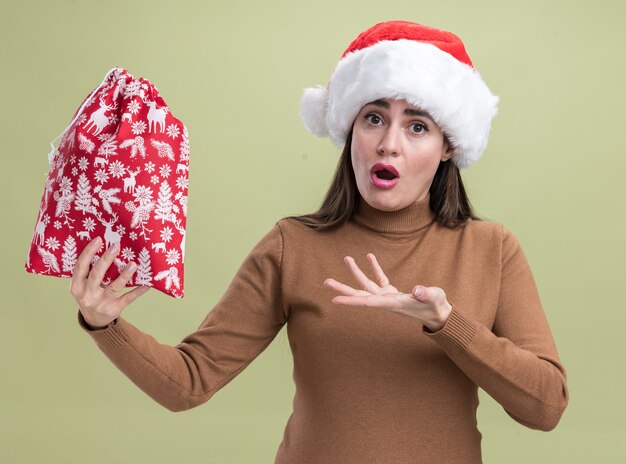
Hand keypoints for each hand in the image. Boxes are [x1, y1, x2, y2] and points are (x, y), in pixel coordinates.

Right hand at [70, 236, 149, 328]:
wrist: (94, 320)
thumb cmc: (90, 294)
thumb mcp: (83, 285)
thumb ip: (89, 271)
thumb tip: (107, 246)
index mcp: (77, 285)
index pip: (81, 266)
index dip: (89, 252)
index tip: (99, 239)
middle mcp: (87, 294)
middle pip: (96, 274)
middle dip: (106, 260)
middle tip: (116, 247)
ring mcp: (100, 303)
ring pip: (113, 287)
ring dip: (124, 275)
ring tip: (133, 264)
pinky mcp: (113, 310)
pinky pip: (127, 299)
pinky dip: (137, 292)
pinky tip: (146, 284)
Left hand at [324, 253, 451, 330]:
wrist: (438, 314)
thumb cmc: (435, 306)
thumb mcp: (433, 298)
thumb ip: (426, 294)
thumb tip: (418, 290)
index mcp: (391, 304)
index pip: (366, 302)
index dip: (350, 301)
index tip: (334, 300)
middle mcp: (384, 301)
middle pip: (359, 294)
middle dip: (342, 289)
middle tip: (326, 282)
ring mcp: (387, 296)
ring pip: (366, 284)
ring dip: (356, 272)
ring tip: (347, 258)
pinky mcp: (392, 292)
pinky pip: (379, 278)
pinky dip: (374, 268)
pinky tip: (368, 256)